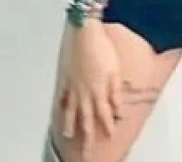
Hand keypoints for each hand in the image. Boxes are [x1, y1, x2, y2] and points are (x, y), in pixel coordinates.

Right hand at [58, 19, 122, 160]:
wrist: (83, 33)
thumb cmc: (102, 49)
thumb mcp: (115, 71)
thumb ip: (116, 93)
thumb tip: (119, 110)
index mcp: (99, 91)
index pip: (105, 115)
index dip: (108, 126)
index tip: (110, 136)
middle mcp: (85, 93)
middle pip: (86, 119)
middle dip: (87, 138)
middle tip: (87, 152)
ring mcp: (73, 86)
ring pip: (71, 111)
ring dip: (70, 125)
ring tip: (69, 135)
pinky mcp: (66, 77)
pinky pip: (63, 95)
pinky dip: (61, 104)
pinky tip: (60, 108)